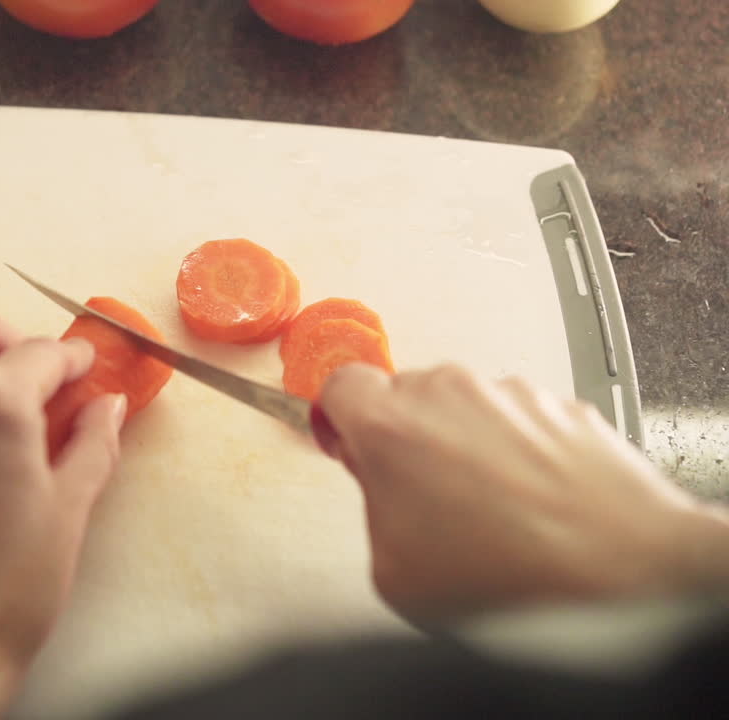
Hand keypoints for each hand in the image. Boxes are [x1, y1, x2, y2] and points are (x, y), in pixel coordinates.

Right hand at [313, 364, 728, 623]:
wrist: (623, 570)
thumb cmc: (514, 574)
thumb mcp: (396, 572)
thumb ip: (373, 515)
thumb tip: (384, 503)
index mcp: (391, 427)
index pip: (339, 385)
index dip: (338, 418)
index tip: (346, 440)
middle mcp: (448, 394)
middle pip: (405, 394)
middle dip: (407, 438)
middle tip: (422, 496)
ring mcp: (509, 393)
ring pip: (464, 405)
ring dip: (466, 445)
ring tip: (490, 512)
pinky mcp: (560, 404)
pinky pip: (519, 418)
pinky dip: (518, 451)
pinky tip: (531, 505)